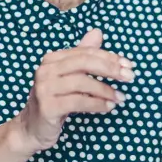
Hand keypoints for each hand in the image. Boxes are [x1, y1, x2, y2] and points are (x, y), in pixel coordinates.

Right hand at [13, 29, 134, 153]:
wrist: (32, 128)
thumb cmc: (55, 100)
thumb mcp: (69, 76)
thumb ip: (83, 55)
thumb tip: (97, 32)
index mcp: (52, 59)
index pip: (86, 52)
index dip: (109, 57)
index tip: (128, 65)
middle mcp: (46, 70)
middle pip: (84, 63)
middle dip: (110, 69)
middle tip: (129, 77)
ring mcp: (45, 88)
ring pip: (83, 82)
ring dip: (106, 90)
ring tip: (120, 97)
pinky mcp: (48, 106)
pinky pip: (79, 101)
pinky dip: (97, 103)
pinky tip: (108, 107)